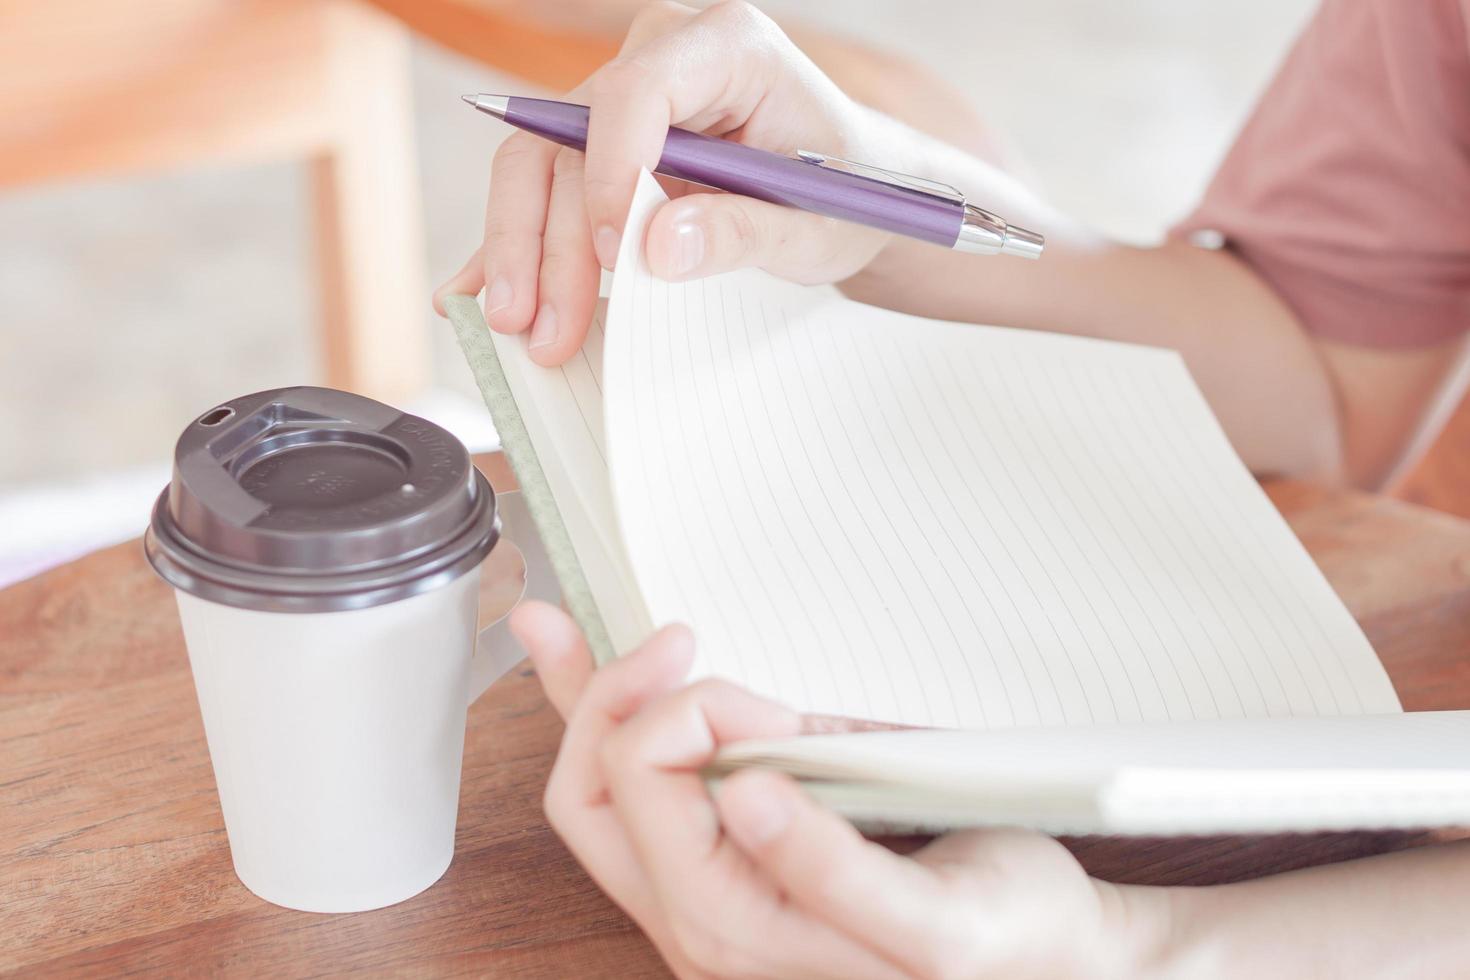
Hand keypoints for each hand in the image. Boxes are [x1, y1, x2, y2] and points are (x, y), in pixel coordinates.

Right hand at [434, 0, 900, 366]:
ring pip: (541, 166)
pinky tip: (484, 292)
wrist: (849, 196)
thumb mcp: (816, 225)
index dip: (610, 173)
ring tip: (520, 328)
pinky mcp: (602, 146)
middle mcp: (661, 59)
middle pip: (569, 139)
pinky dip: (519, 245)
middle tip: (542, 323)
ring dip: (522, 251)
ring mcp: (623, 102)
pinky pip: (545, 189)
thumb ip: (742, 232)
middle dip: (549, 238)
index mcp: (725, 47)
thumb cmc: (843, 194)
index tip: (613, 255)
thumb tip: (657, 246)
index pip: (636, 93)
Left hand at [510, 600, 1167, 977]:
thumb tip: (742, 794)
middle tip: (684, 644)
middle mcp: (694, 922)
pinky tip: (567, 653)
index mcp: (732, 929)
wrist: (1041, 961)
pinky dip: (607, 716)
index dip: (691, 714)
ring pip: (597, 789)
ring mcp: (697, 898)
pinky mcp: (719, 871)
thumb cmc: (1002, 939)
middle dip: (619, 697)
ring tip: (655, 645)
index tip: (778, 707)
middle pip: (589, 789)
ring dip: (606, 701)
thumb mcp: (933, 920)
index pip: (640, 783)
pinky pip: (627, 794)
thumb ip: (830, 869)